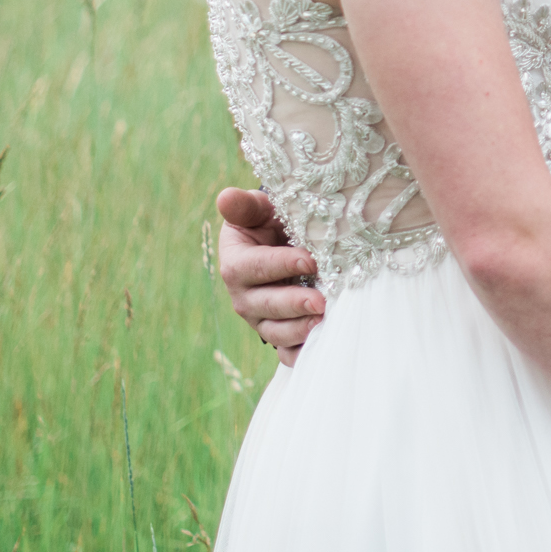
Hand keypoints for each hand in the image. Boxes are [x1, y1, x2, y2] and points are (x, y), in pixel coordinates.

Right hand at [216, 187, 321, 366]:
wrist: (285, 244)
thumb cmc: (272, 222)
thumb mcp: (259, 210)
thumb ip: (245, 206)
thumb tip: (226, 197)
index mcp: (236, 263)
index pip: (253, 267)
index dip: (280, 265)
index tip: (309, 260)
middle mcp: (244, 295)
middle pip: (265, 305)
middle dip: (293, 304)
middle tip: (320, 301)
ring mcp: (260, 319)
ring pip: (275, 332)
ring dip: (299, 330)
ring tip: (324, 322)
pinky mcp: (277, 334)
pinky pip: (286, 352)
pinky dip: (301, 354)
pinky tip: (321, 345)